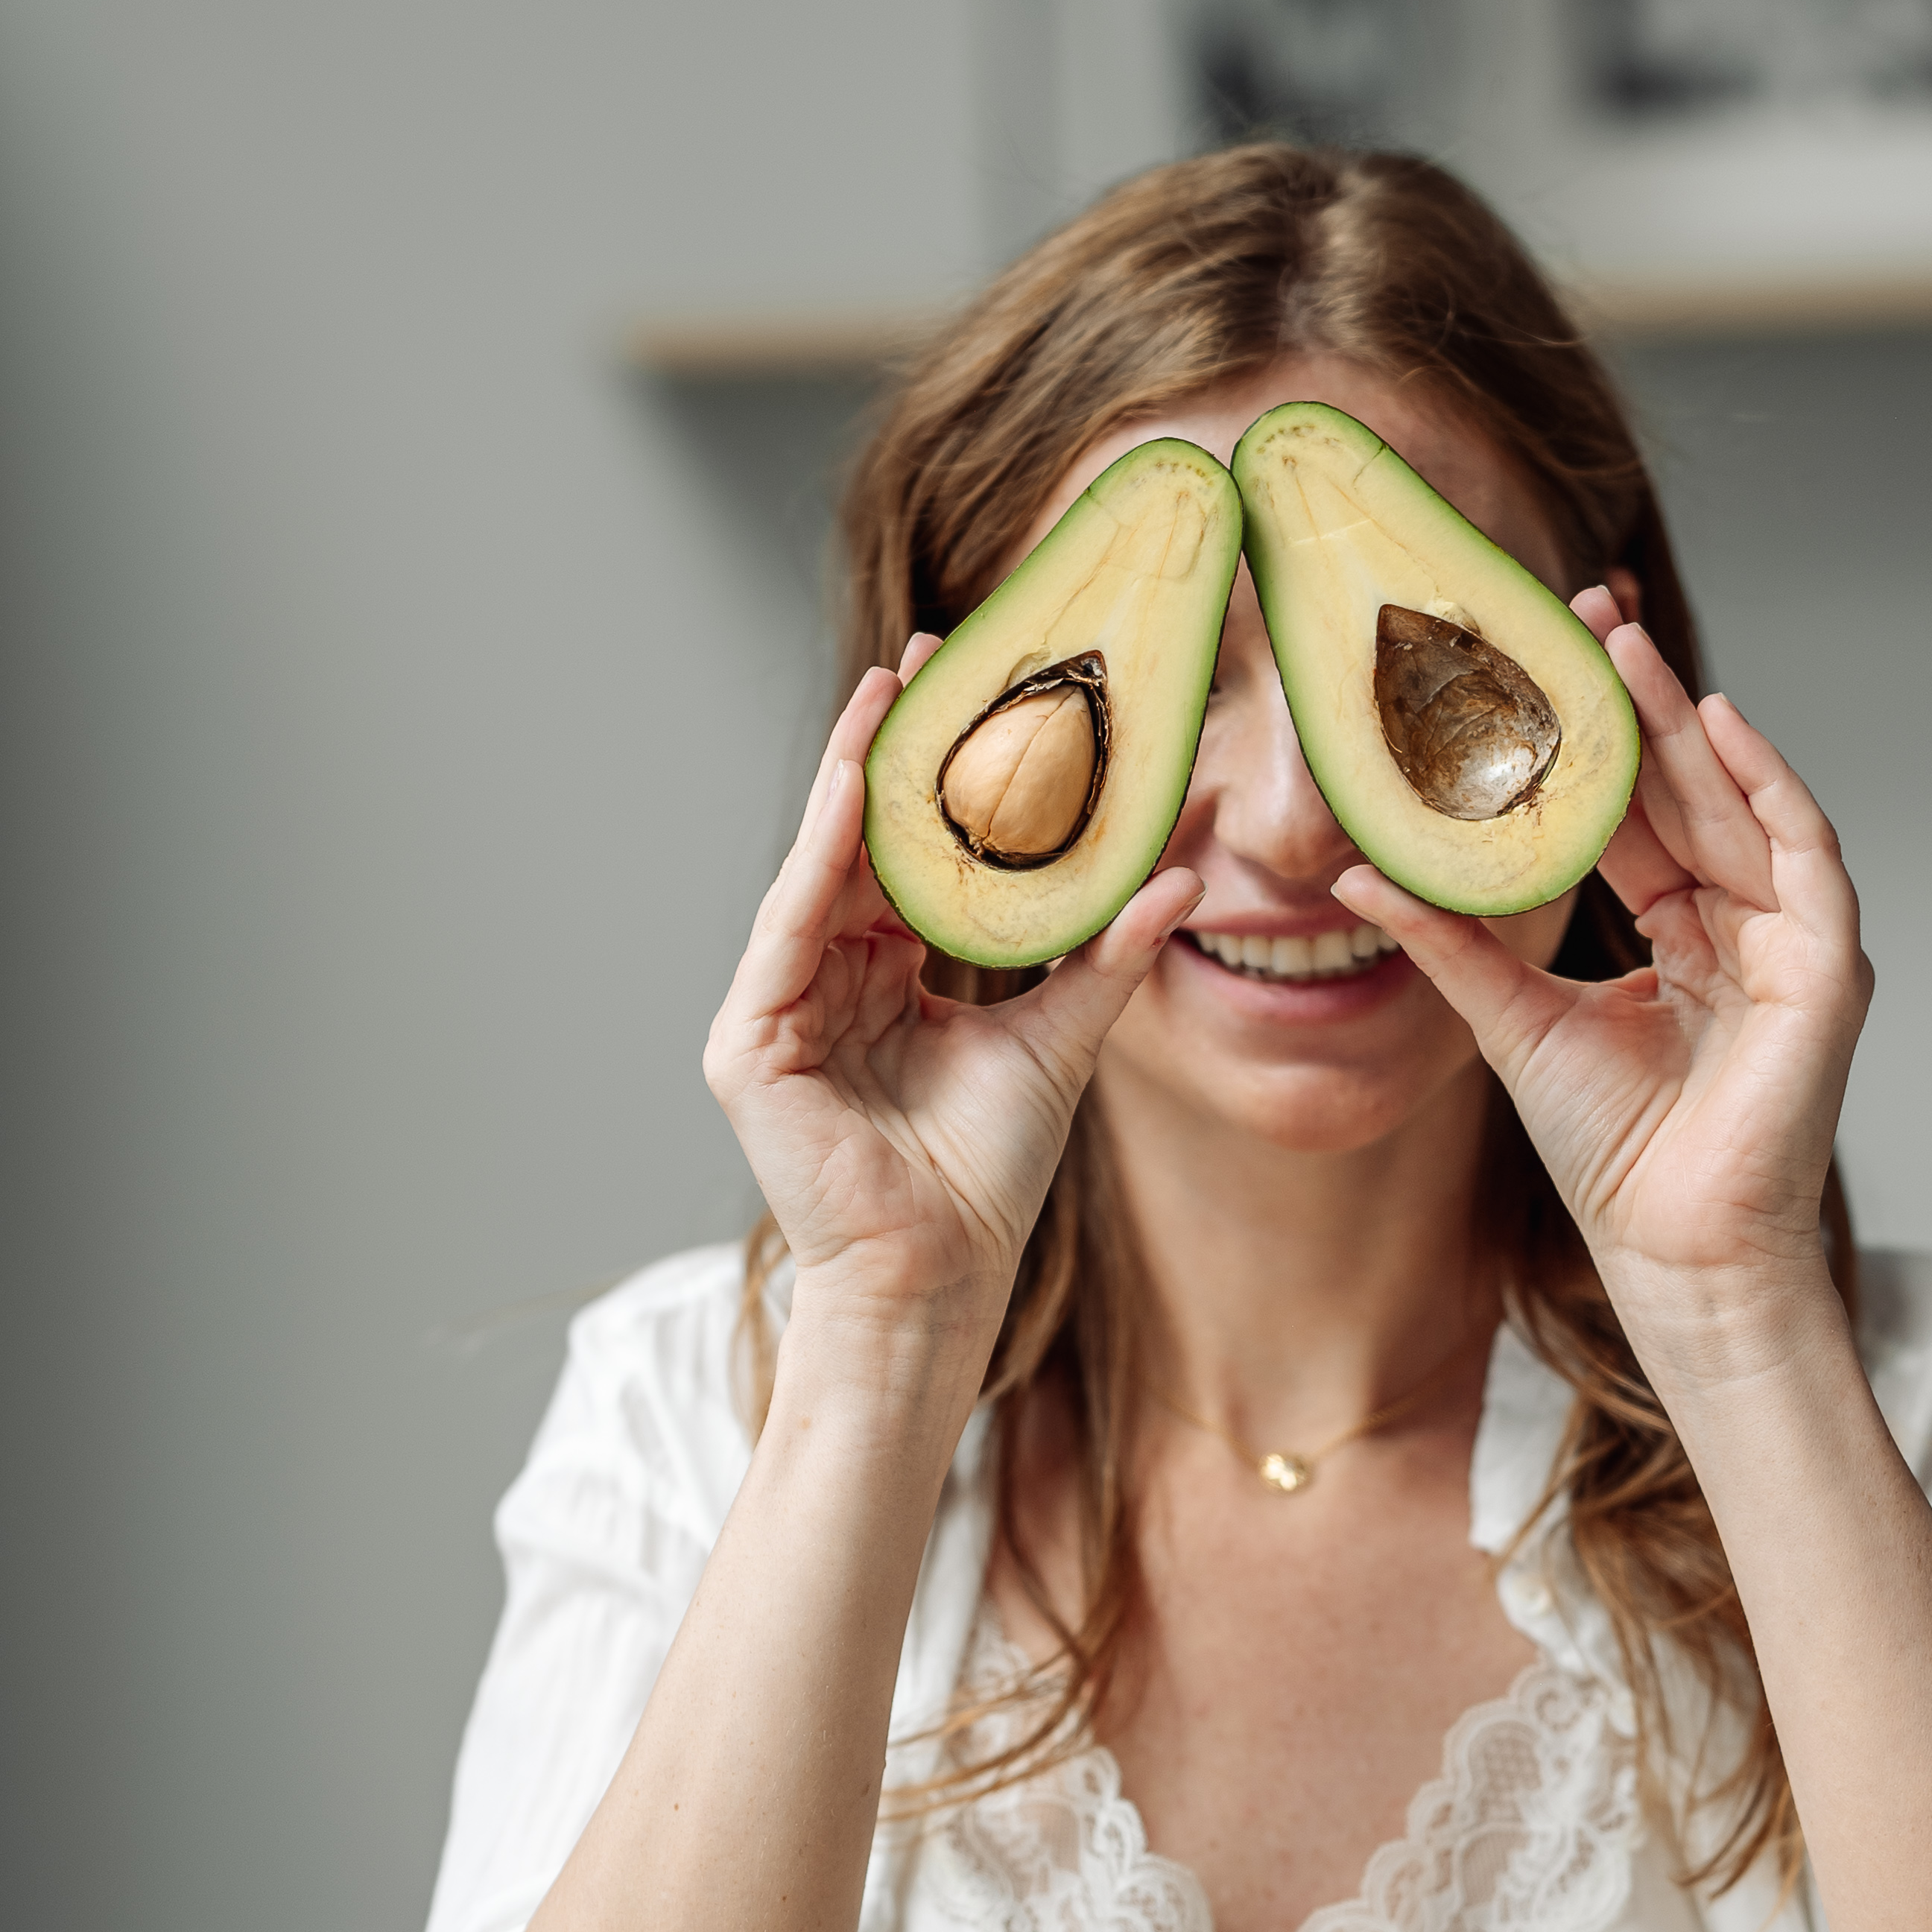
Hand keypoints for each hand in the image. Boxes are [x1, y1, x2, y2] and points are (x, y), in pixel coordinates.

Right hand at [703, 640, 1200, 1368]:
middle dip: (890, 749)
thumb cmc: (983, 1180)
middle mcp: (824, 983)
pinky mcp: (748, 1045)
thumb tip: (1183, 877)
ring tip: (888, 693)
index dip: (940, 778)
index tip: (976, 690)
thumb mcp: (1058, 1041)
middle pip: (859, 844)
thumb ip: (1105, 956)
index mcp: (884, 981)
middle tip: (929, 653)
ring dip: (851, 778)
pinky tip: (852, 790)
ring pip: (818, 869)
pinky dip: (820, 855)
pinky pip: (788, 927)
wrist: (939, 1278)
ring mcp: (778, 1012)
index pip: (908, 858)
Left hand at [1333, 606, 1869, 1380]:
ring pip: (1741, 803)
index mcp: (1676, 935)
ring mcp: (1790, 943)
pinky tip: (1721, 725)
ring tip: (1630, 649)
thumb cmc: (1614, 1154)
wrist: (1674, 1249)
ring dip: (1690, 721)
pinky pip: (1806, 852)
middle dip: (1639, 703)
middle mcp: (1738, 926)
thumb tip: (1355, 881)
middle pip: (1688, 791)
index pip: (1636, 814)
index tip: (1541, 666)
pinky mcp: (1828, 966)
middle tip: (1584, 618)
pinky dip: (1768, 785)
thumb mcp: (1512, 1020)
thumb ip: (1449, 942)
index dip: (1591, 741)